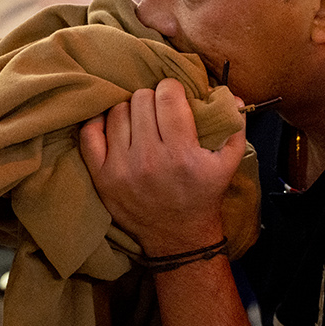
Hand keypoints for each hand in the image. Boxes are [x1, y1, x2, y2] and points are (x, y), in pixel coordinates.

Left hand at [79, 78, 246, 255]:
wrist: (178, 236)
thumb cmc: (203, 195)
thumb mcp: (229, 163)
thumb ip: (235, 127)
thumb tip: (233, 96)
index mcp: (182, 153)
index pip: (167, 97)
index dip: (172, 88)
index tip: (175, 95)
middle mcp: (149, 159)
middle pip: (141, 99)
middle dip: (153, 99)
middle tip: (160, 111)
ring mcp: (121, 168)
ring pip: (117, 112)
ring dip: (131, 111)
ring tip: (141, 122)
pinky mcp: (102, 177)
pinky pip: (90, 134)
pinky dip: (100, 124)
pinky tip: (116, 127)